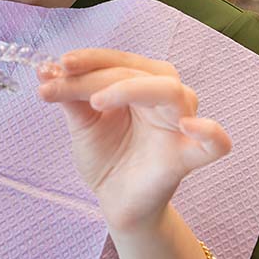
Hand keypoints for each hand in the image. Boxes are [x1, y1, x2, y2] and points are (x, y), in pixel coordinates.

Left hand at [38, 49, 230, 232]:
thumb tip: (43, 67)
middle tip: (61, 81)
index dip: (90, 58)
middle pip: (138, 72)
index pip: (120, 61)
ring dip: (131, 88)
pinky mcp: (187, 157)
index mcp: (142, 84)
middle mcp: (165, 97)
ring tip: (97, 101)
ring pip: (170, 91)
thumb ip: (68, 95)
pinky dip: (210, 132)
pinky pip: (215, 143)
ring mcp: (180, 125)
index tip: (58, 64)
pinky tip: (190, 125)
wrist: (114, 201)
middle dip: (96, 75)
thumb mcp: (81, 123)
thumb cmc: (105, 156)